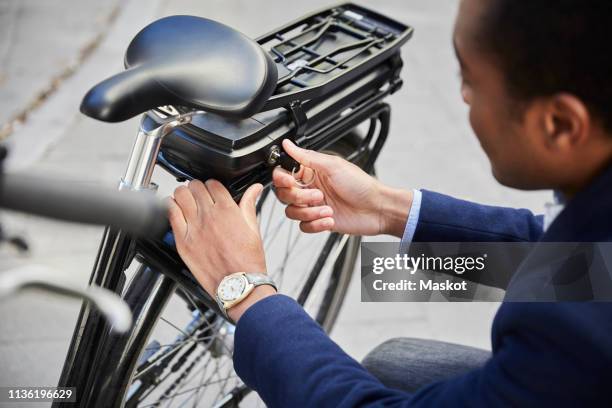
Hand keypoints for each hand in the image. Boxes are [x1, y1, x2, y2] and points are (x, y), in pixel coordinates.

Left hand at [168, 179, 274, 320]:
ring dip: (183, 194)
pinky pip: (170, 214)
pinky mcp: (182, 241)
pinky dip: (171, 207)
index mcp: (227, 210)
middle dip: (197, 188)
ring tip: (186, 200)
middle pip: (195, 186)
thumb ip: (250, 204)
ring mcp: (194, 227)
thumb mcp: (253, 228)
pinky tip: (175, 210)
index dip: (212, 185)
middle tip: (199, 195)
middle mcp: (209, 215)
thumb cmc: (247, 261)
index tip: (213, 191)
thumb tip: (255, 189)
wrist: (238, 284)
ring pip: (180, 195)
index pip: (213, 183)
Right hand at [273, 139, 412, 236]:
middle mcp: (309, 188)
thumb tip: (289, 144)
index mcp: (311, 172)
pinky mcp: (318, 222)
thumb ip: (307, 157)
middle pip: (284, 195)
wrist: (377, 209)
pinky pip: (304, 226)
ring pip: (292, 212)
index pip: (283, 174)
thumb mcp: (333, 166)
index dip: (282, 179)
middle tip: (317, 195)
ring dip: (309, 212)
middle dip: (299, 197)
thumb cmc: (361, 185)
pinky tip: (330, 218)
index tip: (291, 181)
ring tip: (327, 208)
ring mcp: (313, 206)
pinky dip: (316, 224)